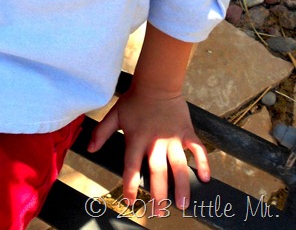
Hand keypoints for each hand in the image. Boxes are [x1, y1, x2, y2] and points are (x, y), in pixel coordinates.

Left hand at [87, 86, 209, 215]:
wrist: (156, 83)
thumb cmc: (134, 100)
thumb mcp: (115, 115)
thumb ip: (101, 132)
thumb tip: (89, 149)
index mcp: (136, 138)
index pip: (131, 166)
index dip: (129, 185)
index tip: (130, 202)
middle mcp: (155, 141)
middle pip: (157, 172)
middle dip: (159, 194)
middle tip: (160, 212)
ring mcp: (173, 138)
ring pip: (179, 166)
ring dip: (182, 186)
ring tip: (183, 205)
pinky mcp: (186, 132)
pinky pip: (198, 150)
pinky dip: (203, 163)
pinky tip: (206, 178)